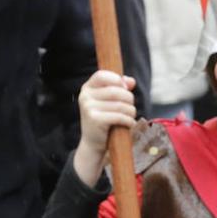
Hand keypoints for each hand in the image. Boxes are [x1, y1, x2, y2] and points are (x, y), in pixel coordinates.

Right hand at [72, 70, 136, 186]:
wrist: (94, 143)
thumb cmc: (105, 119)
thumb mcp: (110, 102)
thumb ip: (120, 88)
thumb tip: (131, 81)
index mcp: (88, 88)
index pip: (102, 75)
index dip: (117, 80)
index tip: (125, 89)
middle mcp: (85, 96)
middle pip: (117, 91)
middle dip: (129, 100)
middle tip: (130, 109)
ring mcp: (88, 107)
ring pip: (121, 105)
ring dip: (131, 112)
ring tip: (129, 117)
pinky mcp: (95, 119)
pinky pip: (120, 116)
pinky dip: (128, 121)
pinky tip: (128, 124)